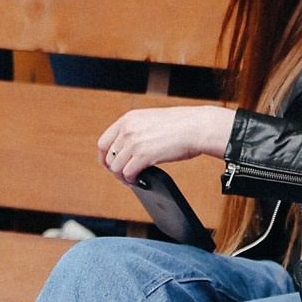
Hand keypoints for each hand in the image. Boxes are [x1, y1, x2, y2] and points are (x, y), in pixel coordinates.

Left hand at [96, 105, 235, 184]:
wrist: (198, 126)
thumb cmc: (182, 124)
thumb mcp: (151, 120)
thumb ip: (136, 131)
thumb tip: (127, 150)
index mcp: (127, 119)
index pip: (103, 142)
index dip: (104, 158)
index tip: (110, 165)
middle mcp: (127, 129)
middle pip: (108, 157)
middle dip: (114, 170)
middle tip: (124, 176)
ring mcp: (133, 142)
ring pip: (116, 167)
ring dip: (123, 177)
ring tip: (133, 180)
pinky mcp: (143, 155)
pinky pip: (128, 173)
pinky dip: (131, 181)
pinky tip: (139, 182)